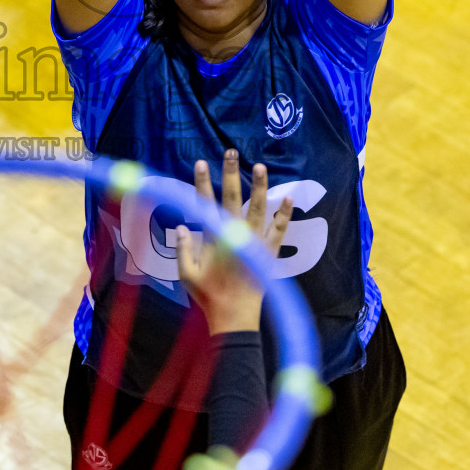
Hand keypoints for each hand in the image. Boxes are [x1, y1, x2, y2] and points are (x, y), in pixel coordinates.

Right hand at [175, 150, 292, 334]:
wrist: (235, 317)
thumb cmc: (209, 297)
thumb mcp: (186, 274)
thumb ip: (183, 249)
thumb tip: (181, 225)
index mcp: (212, 239)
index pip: (205, 203)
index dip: (201, 182)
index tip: (200, 163)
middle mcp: (234, 235)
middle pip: (232, 198)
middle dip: (230, 173)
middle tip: (231, 152)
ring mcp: (253, 242)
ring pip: (258, 208)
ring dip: (259, 186)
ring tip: (261, 166)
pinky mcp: (268, 252)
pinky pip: (279, 230)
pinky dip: (284, 213)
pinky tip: (289, 197)